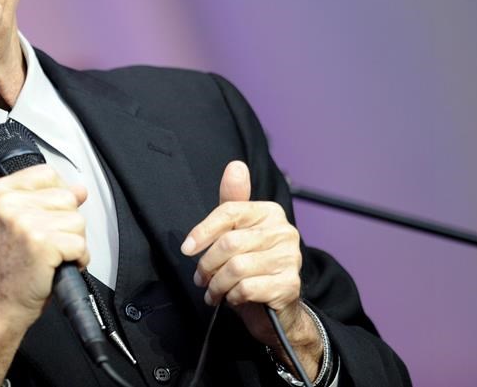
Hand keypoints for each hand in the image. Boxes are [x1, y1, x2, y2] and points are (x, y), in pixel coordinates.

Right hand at [0, 164, 87, 383]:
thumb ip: (46, 200)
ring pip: (77, 220)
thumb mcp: (19, 223)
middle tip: (46, 244)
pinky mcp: (41, 242)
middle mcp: (8, 202)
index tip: (47, 218)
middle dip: (66, 223)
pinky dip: (78, 259)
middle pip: (67, 196)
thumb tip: (79, 189)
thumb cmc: (8, 267)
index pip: (47, 173)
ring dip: (73, 242)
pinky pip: (80, 244)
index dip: (58, 197)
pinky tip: (58, 266)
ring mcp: (24, 221)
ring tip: (51, 256)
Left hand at [181, 161, 321, 377]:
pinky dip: (232, 296)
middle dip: (207, 265)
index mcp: (270, 212)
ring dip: (216, 284)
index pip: (230, 211)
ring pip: (236, 268)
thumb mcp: (239, 231)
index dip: (203, 230)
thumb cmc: (253, 265)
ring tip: (212, 291)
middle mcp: (284, 231)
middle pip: (229, 243)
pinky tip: (231, 298)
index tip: (186, 249)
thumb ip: (233, 200)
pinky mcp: (290, 284)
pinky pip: (247, 288)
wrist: (277, 309)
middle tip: (200, 278)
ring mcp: (290, 258)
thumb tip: (235, 166)